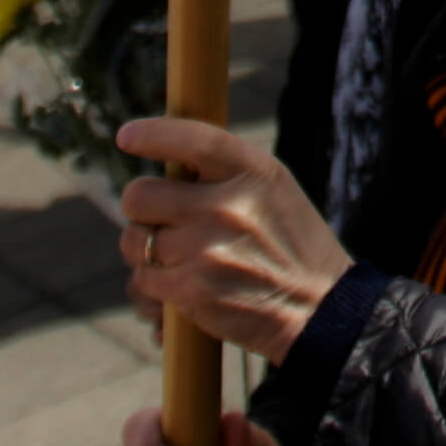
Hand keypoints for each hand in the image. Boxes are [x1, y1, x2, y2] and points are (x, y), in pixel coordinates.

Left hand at [109, 118, 350, 360]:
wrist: (318, 310)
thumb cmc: (291, 246)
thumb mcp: (273, 192)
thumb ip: (226, 175)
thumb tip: (167, 168)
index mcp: (255, 173)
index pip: (194, 140)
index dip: (153, 135)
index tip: (127, 136)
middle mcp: (228, 207)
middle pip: (140, 195)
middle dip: (141, 208)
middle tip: (158, 218)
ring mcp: (207, 250)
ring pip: (134, 241)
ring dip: (144, 251)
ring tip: (175, 258)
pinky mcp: (191, 290)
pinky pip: (142, 281)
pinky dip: (151, 289)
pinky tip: (175, 290)